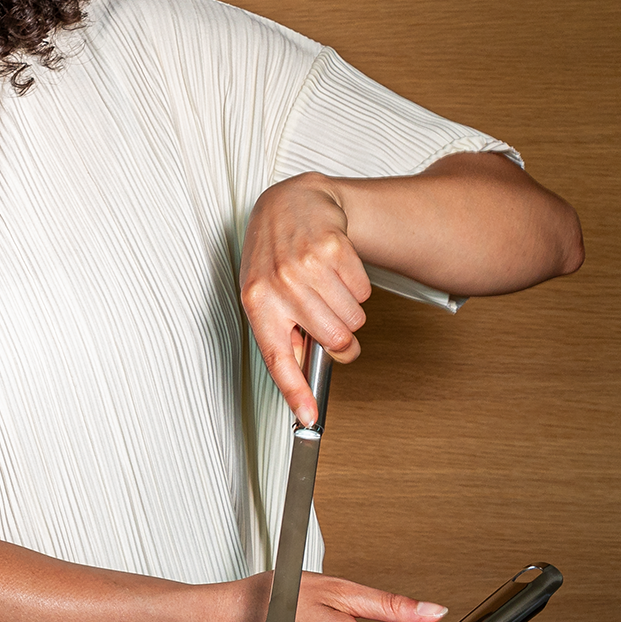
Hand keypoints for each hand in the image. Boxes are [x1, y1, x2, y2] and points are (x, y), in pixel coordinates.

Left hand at [240, 173, 371, 424]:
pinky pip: (364, 291)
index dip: (294, 391)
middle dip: (339, 336)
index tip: (307, 418)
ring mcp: (305, 265)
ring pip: (353, 319)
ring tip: (328, 288)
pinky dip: (357, 285)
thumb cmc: (276, 256)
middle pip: (334, 341)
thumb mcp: (266, 296)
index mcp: (257, 304)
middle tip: (329, 318)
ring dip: (348, 309)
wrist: (290, 203)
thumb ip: (284, 335)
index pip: (277, 358)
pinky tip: (337, 269)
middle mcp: (278, 285)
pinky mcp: (332, 247)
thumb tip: (303, 378)